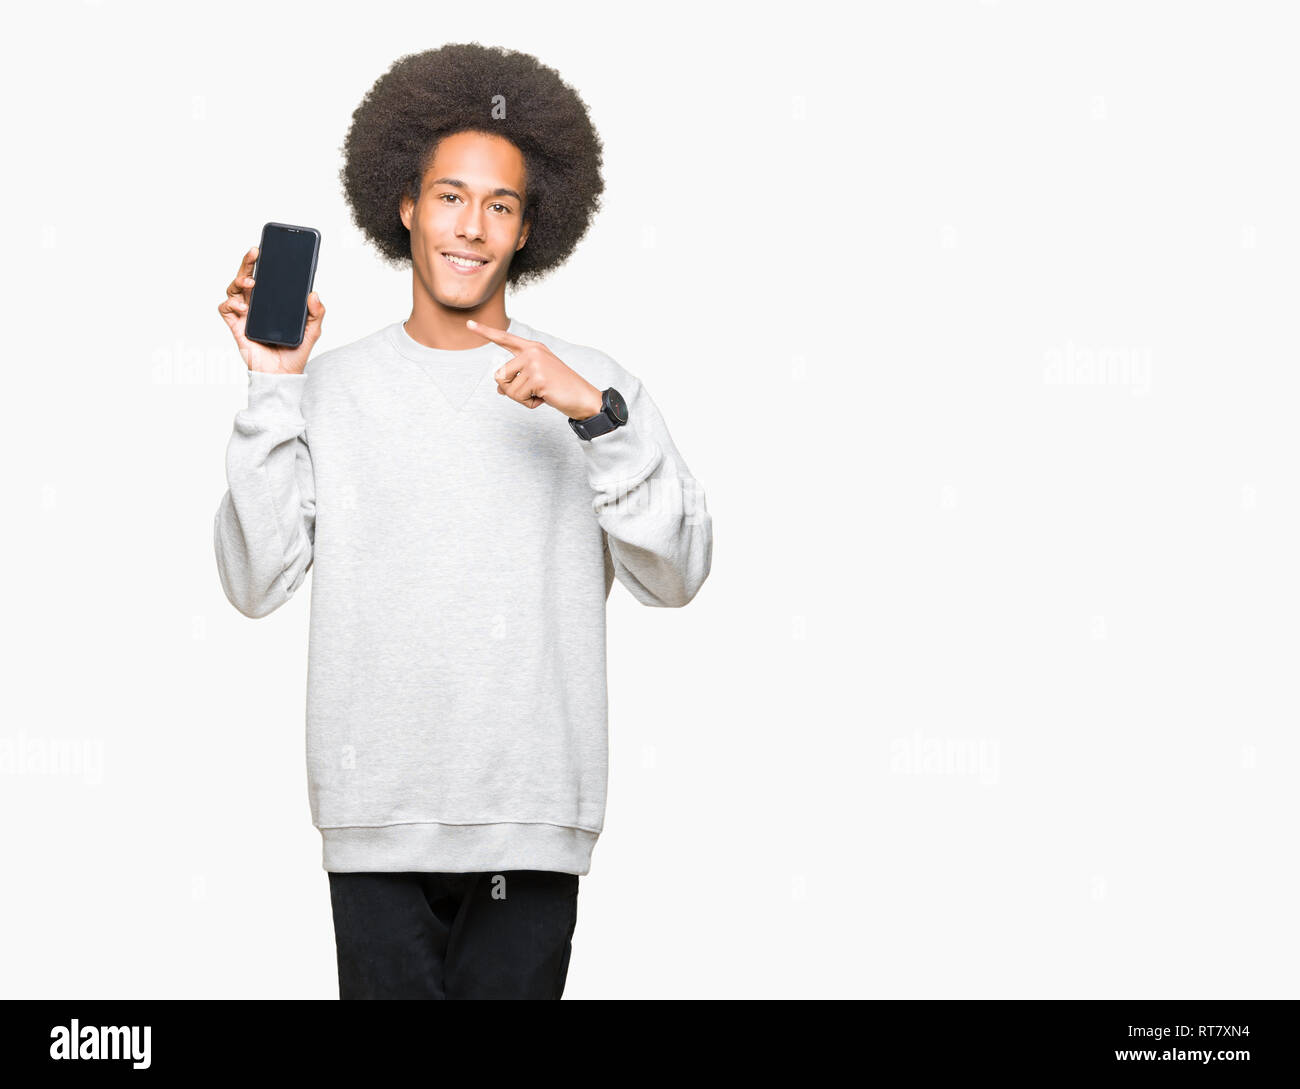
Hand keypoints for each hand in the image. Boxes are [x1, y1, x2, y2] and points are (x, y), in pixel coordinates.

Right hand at [217, 245, 324, 374]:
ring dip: (239, 280)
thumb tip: (314, 293)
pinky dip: (230, 302)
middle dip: (248, 262)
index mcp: (273, 302)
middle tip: (255, 253)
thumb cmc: (295, 353)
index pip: (266, 277)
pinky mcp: (236, 326)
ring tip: (251, 282)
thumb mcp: (312, 330)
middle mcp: (257, 305)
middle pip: (247, 277)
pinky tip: (243, 306)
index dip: (263, 263)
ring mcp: (245, 314)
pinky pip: (225, 308)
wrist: (283, 375)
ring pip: (234, 288)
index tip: (267, 249)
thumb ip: (316, 313)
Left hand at [468, 319, 603, 417]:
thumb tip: (498, 389)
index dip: (486, 332)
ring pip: (508, 389)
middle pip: (499, 375)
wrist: (583, 398)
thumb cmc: (560, 389)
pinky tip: (545, 398)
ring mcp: (535, 363)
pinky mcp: (538, 377)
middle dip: (511, 390)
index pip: (505, 339)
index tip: (469, 324)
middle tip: (534, 391)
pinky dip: (530, 403)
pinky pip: (518, 397)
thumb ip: (517, 379)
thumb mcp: (536, 381)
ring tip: (541, 394)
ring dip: (522, 398)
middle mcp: (532, 351)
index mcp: (532, 348)